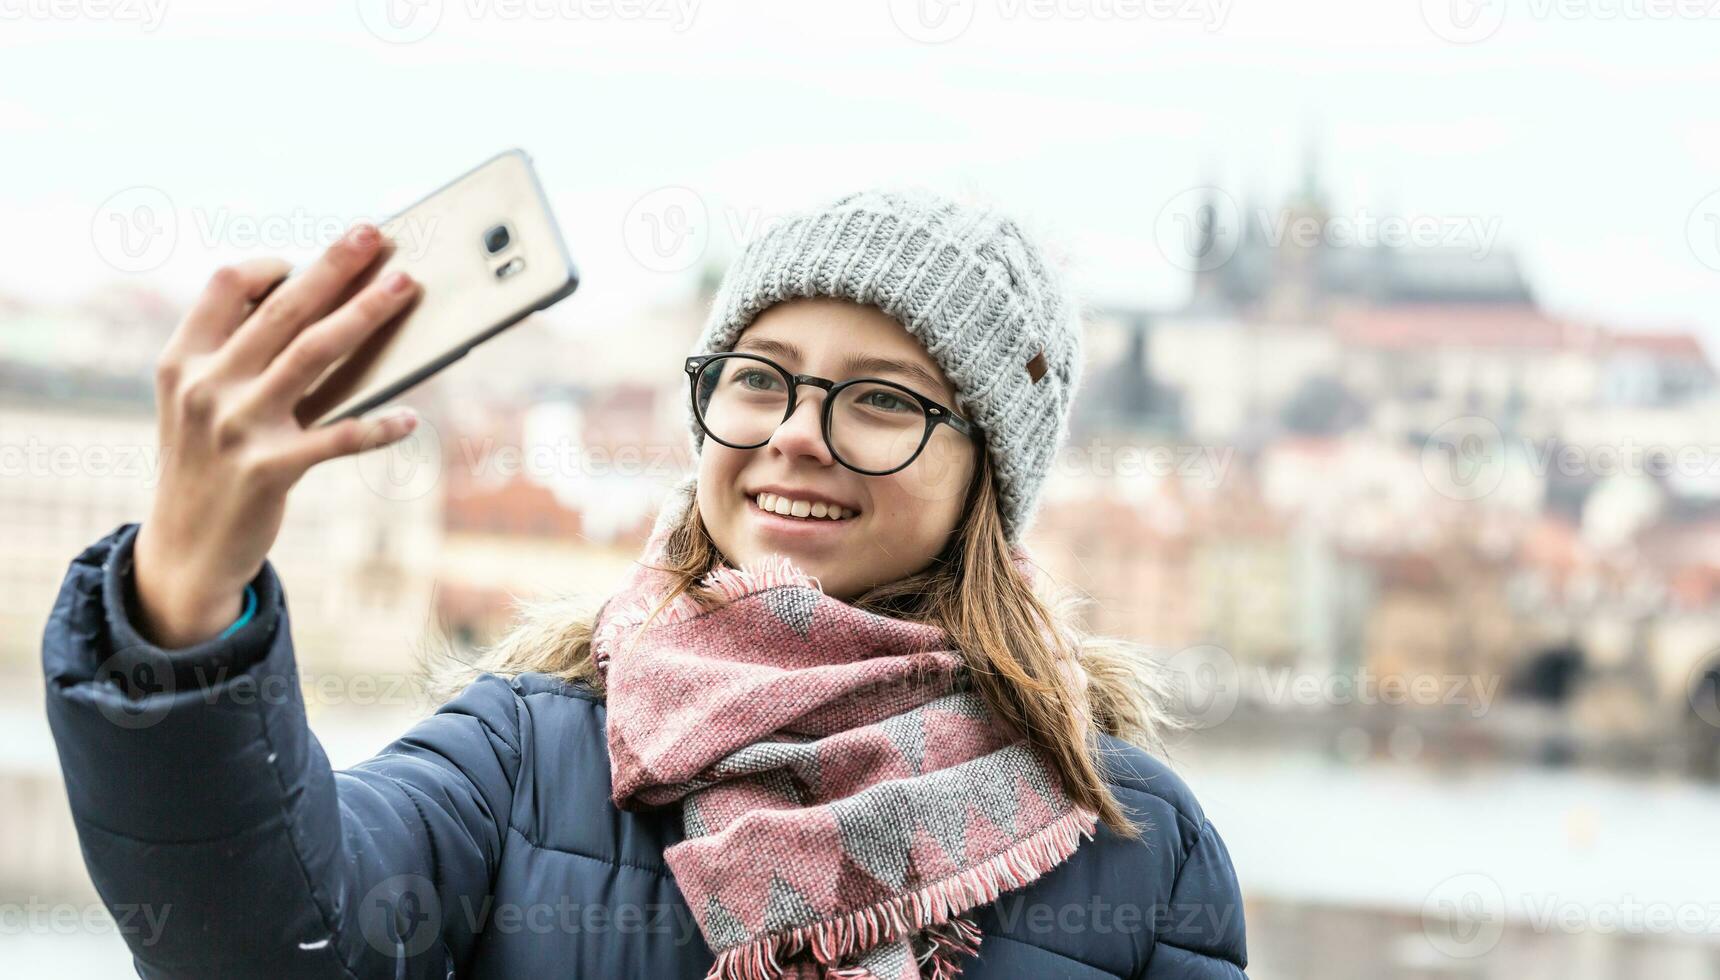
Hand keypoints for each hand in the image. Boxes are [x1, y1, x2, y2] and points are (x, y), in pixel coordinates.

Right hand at [132, 224, 421, 648]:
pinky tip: (409, 419)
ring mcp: (237, 427)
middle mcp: (206, 386)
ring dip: (367, 315)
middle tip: (376, 234)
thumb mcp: (198, 403)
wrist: (184, 550)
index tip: (305, 260)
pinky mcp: (270, 470)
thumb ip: (237, 356)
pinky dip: (379, 426)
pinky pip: (339, 437)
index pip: (225, 286)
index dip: (270, 265)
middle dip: (335, 266)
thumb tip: (318, 305)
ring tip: (405, 287)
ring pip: (315, 354)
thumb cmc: (208, 462)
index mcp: (183, 360)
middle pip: (284, 309)